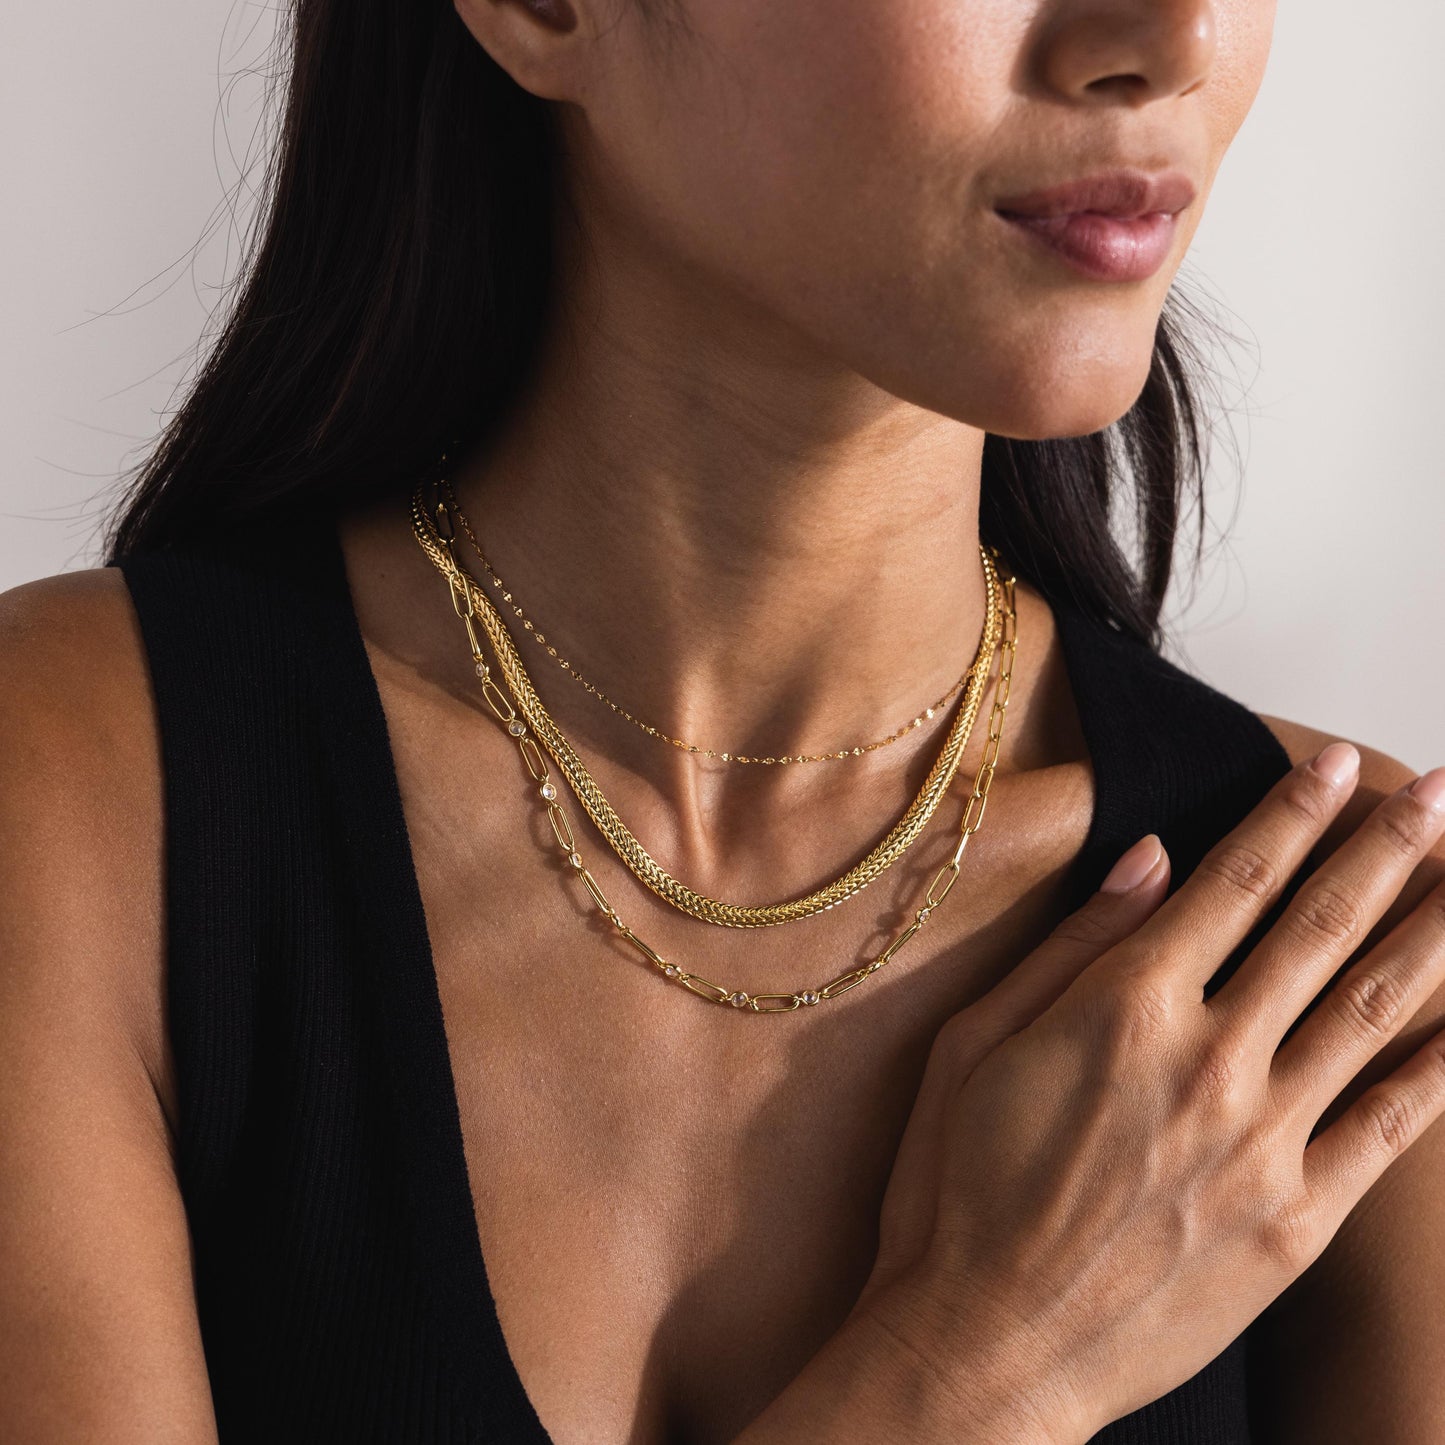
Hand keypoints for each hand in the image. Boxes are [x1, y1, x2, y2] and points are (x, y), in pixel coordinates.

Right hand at [856, 743, 1444, 1439]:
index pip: (1233, 882)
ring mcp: (1261, 1141)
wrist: (987, 1347)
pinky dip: (1442, 1063)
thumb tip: (1150, 861)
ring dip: (1434, 932)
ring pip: (1373, 1010)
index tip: (1339, 765)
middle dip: (1388, 847)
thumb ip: (1071, 948)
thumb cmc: (956, 1190)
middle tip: (1436, 791)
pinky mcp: (1296, 1220)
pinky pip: (1391, 1125)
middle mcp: (1206, 1059)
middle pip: (1319, 926)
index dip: (1293, 813)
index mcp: (1122, 1008)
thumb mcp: (972, 1044)